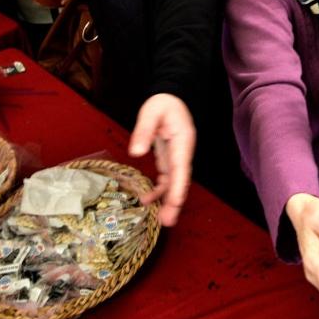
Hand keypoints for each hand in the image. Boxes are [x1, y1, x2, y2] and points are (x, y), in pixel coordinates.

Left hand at [130, 93, 194, 226]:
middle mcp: (182, 153)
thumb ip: (144, 130)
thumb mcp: (151, 112)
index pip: (181, 168)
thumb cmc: (163, 103)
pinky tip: (146, 200)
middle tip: (168, 221)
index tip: (176, 203)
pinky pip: (166, 179)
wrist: (171, 97)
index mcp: (182, 142)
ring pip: (174, 184)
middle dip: (175, 202)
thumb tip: (136, 152)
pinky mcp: (168, 159)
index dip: (179, 187)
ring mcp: (176, 158)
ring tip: (161, 220)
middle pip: (181, 182)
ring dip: (168, 202)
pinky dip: (158, 191)